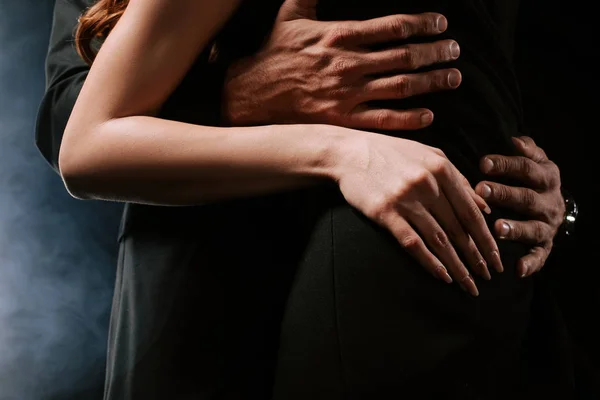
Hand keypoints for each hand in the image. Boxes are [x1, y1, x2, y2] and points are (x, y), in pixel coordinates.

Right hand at [223, 0, 461, 129]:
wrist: (252, 94)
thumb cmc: (274, 54)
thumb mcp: (290, 13)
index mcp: (340, 35)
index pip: (393, 26)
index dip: (422, 24)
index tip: (440, 24)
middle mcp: (349, 64)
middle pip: (404, 57)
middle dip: (435, 52)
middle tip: (455, 51)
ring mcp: (347, 94)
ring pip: (400, 87)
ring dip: (431, 82)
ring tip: (453, 77)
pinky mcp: (342, 120)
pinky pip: (382, 120)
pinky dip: (408, 118)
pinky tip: (428, 114)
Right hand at [333, 128, 504, 295]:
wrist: (349, 152)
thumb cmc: (391, 153)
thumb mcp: (429, 156)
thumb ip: (459, 179)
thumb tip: (484, 207)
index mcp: (442, 169)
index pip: (472, 212)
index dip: (486, 239)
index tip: (496, 258)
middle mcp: (427, 184)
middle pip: (459, 229)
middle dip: (476, 258)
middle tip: (488, 277)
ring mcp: (406, 199)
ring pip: (439, 240)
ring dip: (457, 266)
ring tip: (469, 284)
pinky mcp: (385, 213)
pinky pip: (412, 243)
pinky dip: (430, 262)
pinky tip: (442, 276)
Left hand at [475, 136, 564, 277]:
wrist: (557, 206)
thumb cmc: (533, 179)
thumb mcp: (534, 161)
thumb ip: (526, 150)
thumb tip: (515, 140)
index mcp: (546, 177)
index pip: (526, 168)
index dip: (505, 165)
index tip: (483, 163)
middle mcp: (549, 201)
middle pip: (526, 197)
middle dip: (504, 194)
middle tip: (481, 190)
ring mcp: (548, 225)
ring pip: (532, 228)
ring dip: (515, 228)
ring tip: (497, 228)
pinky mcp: (545, 245)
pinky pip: (539, 255)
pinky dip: (530, 263)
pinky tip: (517, 269)